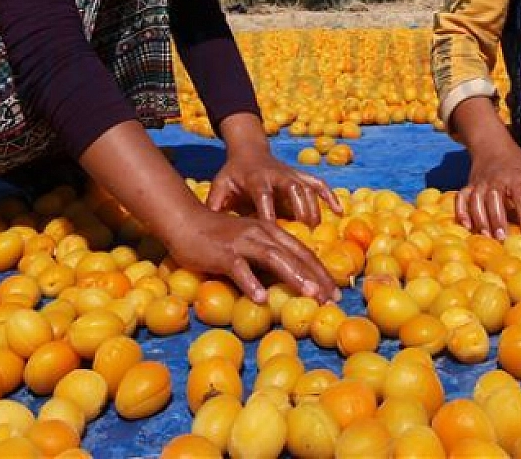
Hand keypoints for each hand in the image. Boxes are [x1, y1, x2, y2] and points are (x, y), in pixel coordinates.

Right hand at [166, 205, 339, 304]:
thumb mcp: (248, 242)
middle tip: (332, 299)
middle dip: (317, 277)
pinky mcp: (223, 253)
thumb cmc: (217, 236)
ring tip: (311, 295)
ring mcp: (243, 242)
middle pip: (295, 255)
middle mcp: (261, 233)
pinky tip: (261, 299)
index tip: (335, 291)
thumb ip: (266, 258)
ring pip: (274, 259)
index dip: (321, 271)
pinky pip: (239, 269)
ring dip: (295, 277)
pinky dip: (251, 283)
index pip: (302, 251)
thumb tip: (285, 281)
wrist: (185, 221)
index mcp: (271, 231)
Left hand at [207, 150, 340, 227]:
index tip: (274, 235)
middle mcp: (277, 174)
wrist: (247, 151)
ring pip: (307, 189)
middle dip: (300, 212)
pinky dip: (329, 196)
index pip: (264, 196)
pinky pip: (318, 184)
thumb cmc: (232, 175)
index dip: (269, 214)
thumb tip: (203, 230)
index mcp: (255, 178)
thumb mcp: (220, 187)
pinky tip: (339, 211)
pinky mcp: (300, 175)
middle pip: (293, 190)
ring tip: (317, 235)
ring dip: (314, 210)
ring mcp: (291, 173)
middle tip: (306, 238)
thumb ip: (215, 206)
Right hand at [455, 136, 520, 238]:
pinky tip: (466, 225)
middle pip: (495, 200)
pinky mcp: (469, 185)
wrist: (493, 144)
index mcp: (516, 178)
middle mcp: (496, 180)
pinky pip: (461, 198)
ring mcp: (480, 182)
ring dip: (480, 219)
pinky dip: (461, 211)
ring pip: (477, 201)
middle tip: (503, 239)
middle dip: (498, 220)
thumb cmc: (518, 165)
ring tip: (487, 237)